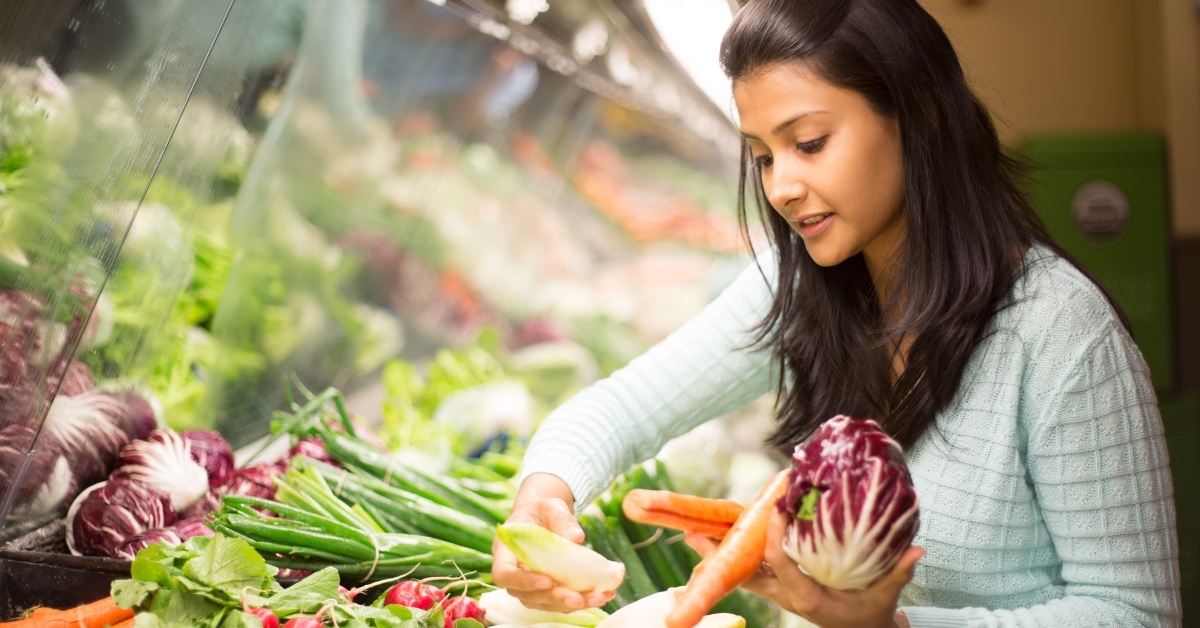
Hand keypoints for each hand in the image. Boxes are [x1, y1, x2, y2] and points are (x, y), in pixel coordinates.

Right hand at [491, 473, 614, 611]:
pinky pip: (558, 602)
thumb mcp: (551, 506)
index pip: (504, 573)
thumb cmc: (542, 510)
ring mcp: (527, 585)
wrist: (544, 518)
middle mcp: (513, 572)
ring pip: (544, 603)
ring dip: (570, 604)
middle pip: (527, 595)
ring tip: (598, 597)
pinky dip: (580, 601)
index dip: (524, 582)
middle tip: (578, 599)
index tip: (548, 582)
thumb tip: (577, 537)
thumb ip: (562, 519)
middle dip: (555, 598)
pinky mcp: (544, 591)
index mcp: (505, 550)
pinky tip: (602, 595)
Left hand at [685, 511, 922, 627]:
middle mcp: (787, 595)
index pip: (783, 564)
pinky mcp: (778, 588)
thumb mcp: (886, 595)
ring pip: (741, 573)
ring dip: (716, 556)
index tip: (774, 508)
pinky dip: (730, 556)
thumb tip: (918, 548)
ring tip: (689, 533)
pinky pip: (748, 571)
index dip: (775, 537)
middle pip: (746, 574)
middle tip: (692, 533)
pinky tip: (710, 538)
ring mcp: (779, 593)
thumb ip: (899, 571)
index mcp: (808, 596)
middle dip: (720, 556)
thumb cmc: (872, 612)